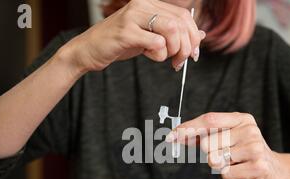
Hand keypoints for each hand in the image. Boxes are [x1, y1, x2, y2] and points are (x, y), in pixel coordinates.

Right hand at [61, 0, 204, 72]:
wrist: (89, 51)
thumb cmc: (119, 44)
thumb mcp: (149, 37)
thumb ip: (172, 34)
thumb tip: (201, 35)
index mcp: (150, 4)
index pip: (184, 16)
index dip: (194, 37)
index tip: (193, 54)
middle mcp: (142, 5)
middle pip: (180, 23)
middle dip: (187, 47)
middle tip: (180, 62)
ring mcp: (133, 16)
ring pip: (171, 30)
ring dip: (174, 51)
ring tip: (165, 59)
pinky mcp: (126, 32)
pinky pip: (156, 43)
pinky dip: (159, 55)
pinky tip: (149, 56)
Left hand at [167, 112, 289, 178]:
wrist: (276, 172)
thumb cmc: (245, 155)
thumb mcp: (227, 140)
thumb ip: (203, 136)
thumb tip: (175, 135)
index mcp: (241, 119)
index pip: (209, 120)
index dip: (188, 128)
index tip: (171, 136)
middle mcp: (249, 130)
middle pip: (208, 143)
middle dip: (209, 155)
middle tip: (226, 158)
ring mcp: (255, 147)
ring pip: (216, 160)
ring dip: (221, 168)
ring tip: (237, 165)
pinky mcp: (259, 166)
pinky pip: (227, 174)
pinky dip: (230, 178)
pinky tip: (242, 174)